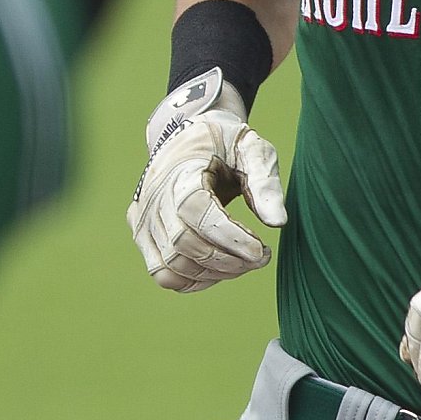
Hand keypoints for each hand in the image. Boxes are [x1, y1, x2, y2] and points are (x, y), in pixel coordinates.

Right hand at [128, 68, 287, 292]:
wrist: (190, 139)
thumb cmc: (225, 145)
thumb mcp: (252, 150)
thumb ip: (265, 183)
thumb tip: (278, 223)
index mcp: (180, 169)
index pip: (194, 210)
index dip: (228, 237)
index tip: (262, 250)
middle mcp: (153, 196)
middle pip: (184, 244)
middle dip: (229, 260)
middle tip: (261, 257)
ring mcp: (143, 218)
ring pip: (174, 265)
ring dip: (216, 273)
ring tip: (245, 262)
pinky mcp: (142, 236)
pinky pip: (164, 274)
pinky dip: (195, 280)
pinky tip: (221, 268)